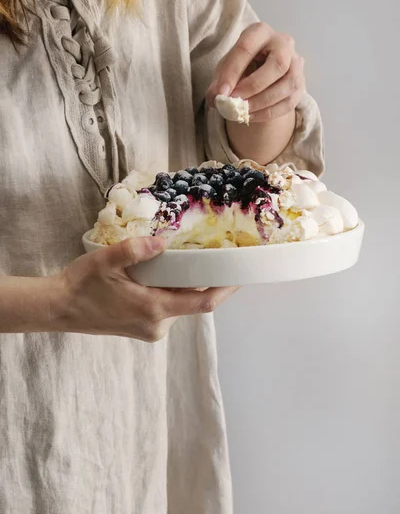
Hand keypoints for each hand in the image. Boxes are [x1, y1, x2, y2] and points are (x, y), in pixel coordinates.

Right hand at [54, 237, 236, 341]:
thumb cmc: (81, 285)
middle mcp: (157, 324)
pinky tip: (165, 274)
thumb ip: (136, 249)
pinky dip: (172, 292)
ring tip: (186, 260)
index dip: (225, 290)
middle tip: (212, 254)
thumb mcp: (106, 260)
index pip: (203, 303)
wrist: (58, 308)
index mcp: (153, 309)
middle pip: (193, 302)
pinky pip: (168, 308)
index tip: (241, 275)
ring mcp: (150, 329)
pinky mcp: (143, 328)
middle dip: (204, 281)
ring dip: (186, 286)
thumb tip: (163, 241)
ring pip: (180, 305)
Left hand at [206, 22, 305, 121]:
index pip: (247, 48)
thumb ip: (218, 83)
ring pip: (287, 84)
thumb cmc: (241, 66)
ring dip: (262, 102)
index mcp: (260, 32)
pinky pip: (289, 102)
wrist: (260, 72)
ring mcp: (296, 64)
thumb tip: (216, 99)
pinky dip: (268, 113)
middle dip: (254, 86)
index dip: (232, 72)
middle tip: (235, 101)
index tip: (220, 93)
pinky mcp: (300, 85)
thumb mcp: (225, 70)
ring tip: (242, 112)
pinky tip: (250, 116)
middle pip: (278, 64)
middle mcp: (283, 43)